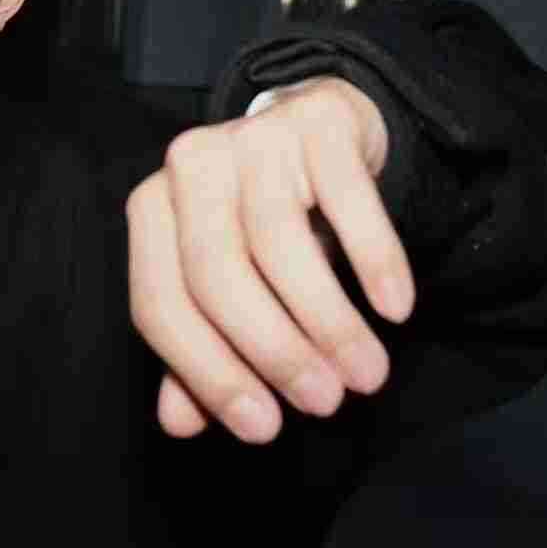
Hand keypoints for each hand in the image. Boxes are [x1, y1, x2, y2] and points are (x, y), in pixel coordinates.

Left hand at [125, 76, 414, 443]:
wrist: (317, 128)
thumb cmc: (261, 222)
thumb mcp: (228, 284)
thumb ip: (201, 351)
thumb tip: (180, 423)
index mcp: (151, 212)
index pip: (160, 304)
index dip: (209, 373)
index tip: (265, 427)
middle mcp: (190, 169)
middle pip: (217, 275)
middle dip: (274, 351)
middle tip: (326, 403)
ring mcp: (251, 137)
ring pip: (281, 243)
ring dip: (329, 322)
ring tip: (367, 374)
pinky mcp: (315, 120)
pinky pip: (347, 198)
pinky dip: (374, 259)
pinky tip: (394, 308)